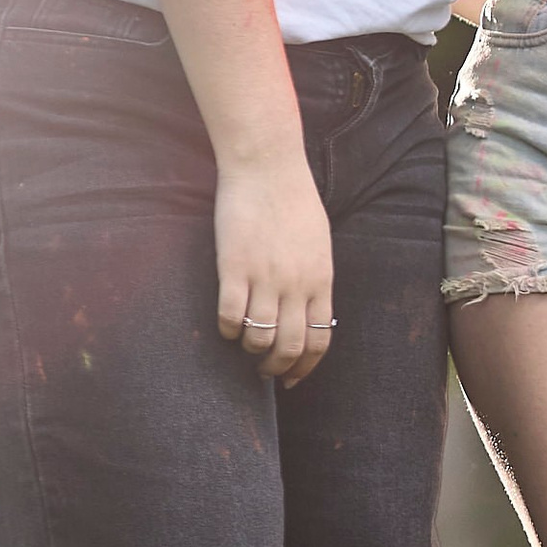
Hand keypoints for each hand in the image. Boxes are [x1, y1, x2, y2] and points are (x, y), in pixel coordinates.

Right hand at [215, 144, 336, 383]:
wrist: (267, 169)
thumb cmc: (295, 202)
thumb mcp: (319, 245)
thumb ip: (316, 279)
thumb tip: (312, 310)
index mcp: (321, 281)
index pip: (319, 341)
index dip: (305, 366)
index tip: (292, 377)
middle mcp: (296, 286)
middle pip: (289, 347)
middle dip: (276, 368)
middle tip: (263, 371)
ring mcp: (265, 278)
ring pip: (258, 337)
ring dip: (250, 349)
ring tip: (244, 345)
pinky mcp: (234, 268)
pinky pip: (229, 316)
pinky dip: (226, 329)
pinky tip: (225, 325)